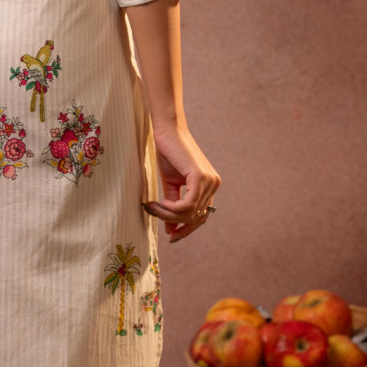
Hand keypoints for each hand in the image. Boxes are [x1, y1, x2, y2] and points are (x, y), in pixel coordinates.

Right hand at [142, 120, 219, 241]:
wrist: (167, 131)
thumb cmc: (168, 153)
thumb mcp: (170, 184)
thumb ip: (173, 205)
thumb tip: (170, 229)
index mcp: (210, 185)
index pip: (202, 216)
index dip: (187, 229)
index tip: (171, 236)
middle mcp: (214, 184)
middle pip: (197, 218)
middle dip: (176, 224)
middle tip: (156, 218)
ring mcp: (210, 181)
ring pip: (190, 213)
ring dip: (168, 215)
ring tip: (153, 207)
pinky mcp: (200, 177)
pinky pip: (187, 205)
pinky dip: (171, 208)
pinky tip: (160, 203)